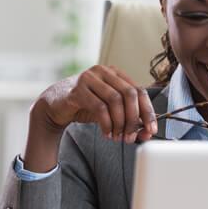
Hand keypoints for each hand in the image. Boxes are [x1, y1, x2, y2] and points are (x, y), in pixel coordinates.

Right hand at [32, 65, 157, 143]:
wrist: (55, 106)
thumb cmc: (85, 106)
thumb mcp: (109, 111)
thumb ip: (127, 118)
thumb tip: (146, 133)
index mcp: (115, 74)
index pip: (139, 90)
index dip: (148, 111)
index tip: (151, 130)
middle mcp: (104, 72)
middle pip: (129, 94)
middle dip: (134, 119)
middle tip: (131, 136)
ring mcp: (89, 78)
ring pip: (115, 100)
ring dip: (120, 122)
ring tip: (118, 137)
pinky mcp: (77, 90)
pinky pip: (99, 107)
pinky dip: (106, 123)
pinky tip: (107, 133)